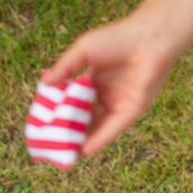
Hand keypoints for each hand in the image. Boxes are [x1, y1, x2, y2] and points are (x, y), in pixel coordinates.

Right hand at [44, 15, 176, 156]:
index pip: (73, 101)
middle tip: (49, 144)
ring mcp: (118, 105)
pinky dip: (99, 140)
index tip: (42, 123)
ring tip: (62, 153)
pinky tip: (84, 150)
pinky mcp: (132, 112)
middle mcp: (106, 96)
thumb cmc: (118, 39)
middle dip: (68, 131)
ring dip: (81, 141)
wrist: (149, 39)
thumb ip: (65, 68)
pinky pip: (112, 130)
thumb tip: (44, 83)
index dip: (59, 112)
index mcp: (94, 81)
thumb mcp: (83, 51)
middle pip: (84, 118)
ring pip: (96, 128)